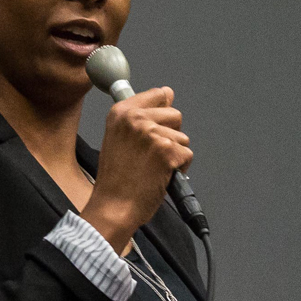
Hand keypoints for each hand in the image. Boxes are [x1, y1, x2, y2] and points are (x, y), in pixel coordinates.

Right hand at [79, 86, 189, 250]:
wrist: (113, 206)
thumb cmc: (115, 179)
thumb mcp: (118, 138)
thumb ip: (141, 115)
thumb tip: (168, 94)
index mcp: (121, 112)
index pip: (158, 94)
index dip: (161, 113)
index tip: (155, 126)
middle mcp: (136, 118)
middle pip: (175, 115)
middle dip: (170, 135)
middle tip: (151, 155)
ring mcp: (152, 134)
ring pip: (183, 137)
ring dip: (174, 154)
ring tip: (153, 168)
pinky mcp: (167, 151)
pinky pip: (187, 154)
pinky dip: (179, 168)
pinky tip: (160, 176)